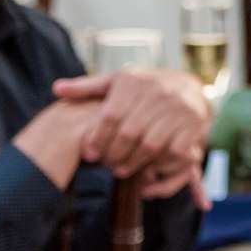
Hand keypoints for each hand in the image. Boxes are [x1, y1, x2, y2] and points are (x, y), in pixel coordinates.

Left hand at [51, 69, 211, 202]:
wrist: (189, 85)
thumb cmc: (144, 88)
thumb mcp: (117, 82)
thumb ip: (88, 87)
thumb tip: (56, 89)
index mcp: (134, 81)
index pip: (110, 116)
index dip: (97, 138)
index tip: (90, 154)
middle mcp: (158, 91)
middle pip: (129, 133)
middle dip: (114, 154)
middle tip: (106, 165)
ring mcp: (178, 108)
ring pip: (150, 145)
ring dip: (134, 162)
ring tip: (122, 169)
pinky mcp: (193, 124)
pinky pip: (173, 151)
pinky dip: (159, 163)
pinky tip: (148, 166)